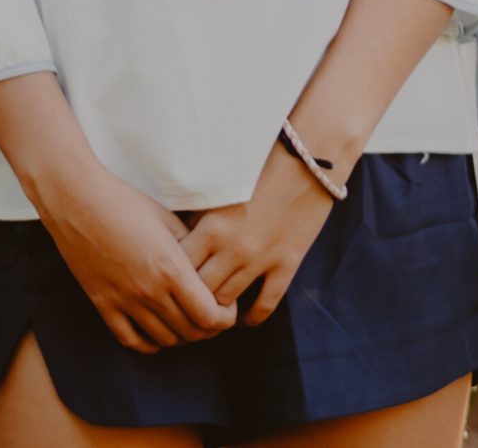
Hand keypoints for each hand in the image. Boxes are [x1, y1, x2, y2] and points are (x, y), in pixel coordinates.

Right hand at [39, 165, 236, 352]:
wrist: (76, 199)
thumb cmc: (124, 201)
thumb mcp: (168, 219)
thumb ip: (192, 247)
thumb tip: (209, 266)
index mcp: (171, 268)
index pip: (211, 316)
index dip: (226, 317)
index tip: (226, 305)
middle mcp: (150, 291)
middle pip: (192, 333)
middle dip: (209, 328)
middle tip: (210, 313)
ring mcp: (124, 301)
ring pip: (166, 340)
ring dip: (182, 335)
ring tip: (185, 319)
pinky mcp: (102, 304)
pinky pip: (132, 341)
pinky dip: (151, 343)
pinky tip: (157, 331)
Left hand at [180, 135, 348, 326]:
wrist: (309, 160)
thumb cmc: (260, 164)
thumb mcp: (221, 187)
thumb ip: (198, 212)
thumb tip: (174, 235)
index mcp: (211, 225)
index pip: (179, 266)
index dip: (170, 275)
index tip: (168, 278)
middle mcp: (233, 248)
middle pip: (199, 290)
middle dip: (190, 297)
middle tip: (185, 301)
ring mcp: (261, 260)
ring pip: (227, 301)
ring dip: (218, 308)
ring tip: (211, 311)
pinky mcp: (287, 265)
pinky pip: (266, 304)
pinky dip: (253, 316)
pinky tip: (246, 318)